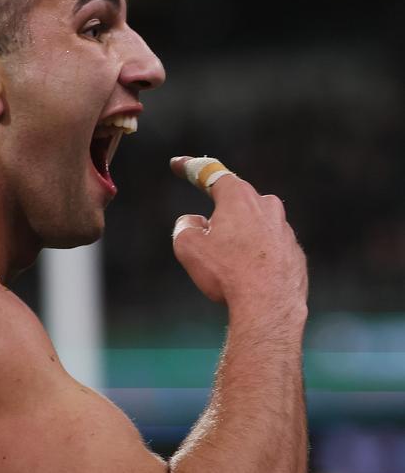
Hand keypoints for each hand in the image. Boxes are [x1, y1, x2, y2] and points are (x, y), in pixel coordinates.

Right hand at [169, 155, 306, 310]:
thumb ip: (185, 226)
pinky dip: (257, 259)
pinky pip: (269, 250)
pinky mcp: (294, 254)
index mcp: (238, 198)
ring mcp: (284, 230)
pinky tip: (248, 279)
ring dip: (240, 240)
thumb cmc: (227, 273)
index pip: (210, 173)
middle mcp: (266, 206)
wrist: (269, 306)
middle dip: (219, 215)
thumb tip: (194, 222)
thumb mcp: (188, 247)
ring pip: (254, 228)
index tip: (177, 165)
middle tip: (206, 237)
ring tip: (229, 269)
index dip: (190, 168)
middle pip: (236, 202)